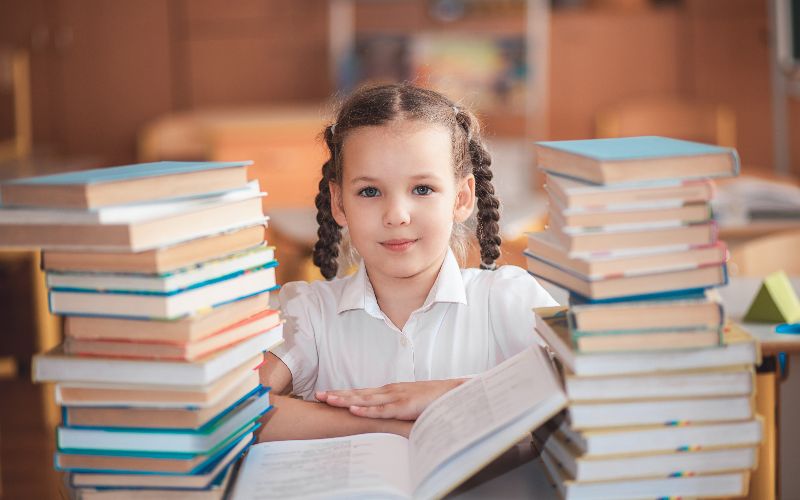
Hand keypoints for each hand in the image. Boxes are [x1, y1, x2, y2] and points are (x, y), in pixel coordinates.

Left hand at [315, 379, 465, 420]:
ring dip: (346, 399)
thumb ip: (396, 409)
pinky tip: (353, 409)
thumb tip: (383, 417)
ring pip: (365, 399)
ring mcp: (396, 397)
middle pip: (358, 393)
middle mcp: (389, 391)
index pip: (361, 392)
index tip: (326, 394)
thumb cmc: (433, 400)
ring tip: (328, 400)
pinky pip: (382, 409)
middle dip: (338, 394)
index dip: (343, 393)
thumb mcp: (410, 404)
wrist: (454, 393)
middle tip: (318, 395)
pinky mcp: (404, 405)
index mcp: (389, 391)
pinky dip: (366, 409)